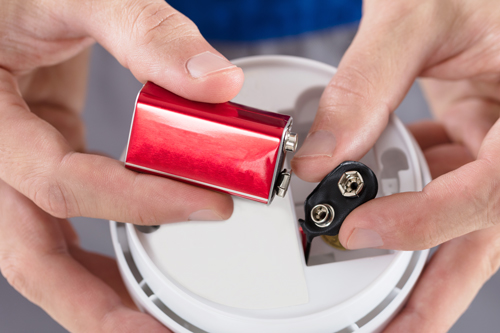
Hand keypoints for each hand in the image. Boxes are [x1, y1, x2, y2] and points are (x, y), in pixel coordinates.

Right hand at [0, 0, 242, 330]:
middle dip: (92, 301)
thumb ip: (146, 34)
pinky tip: (124, 269)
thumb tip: (217, 83)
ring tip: (142, 323)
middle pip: (28, 252)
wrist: (13, 1)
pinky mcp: (39, 157)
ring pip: (38, 250)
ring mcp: (13, 162)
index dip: (139, 201)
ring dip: (90, 292)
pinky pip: (56, 221)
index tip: (211, 205)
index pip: (61, 184)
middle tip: (153, 330)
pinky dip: (90, 252)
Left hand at [291, 0, 499, 330]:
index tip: (360, 232)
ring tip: (381, 301)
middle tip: (394, 331)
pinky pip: (452, 186)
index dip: (430, 221)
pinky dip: (413, 208)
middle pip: (487, 231)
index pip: (496, 189)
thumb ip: (365, 85)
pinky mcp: (482, 137)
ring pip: (468, 218)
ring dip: (420, 258)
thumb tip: (315, 157)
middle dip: (437, 290)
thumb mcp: (419, 13)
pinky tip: (374, 219)